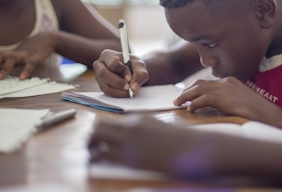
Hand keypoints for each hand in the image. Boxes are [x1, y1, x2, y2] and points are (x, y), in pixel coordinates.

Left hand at [0, 32, 55, 79]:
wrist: (47, 38)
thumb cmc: (30, 51)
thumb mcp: (16, 57)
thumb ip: (5, 65)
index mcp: (8, 55)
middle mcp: (14, 54)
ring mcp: (25, 55)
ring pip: (13, 59)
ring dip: (5, 68)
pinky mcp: (36, 57)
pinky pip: (30, 64)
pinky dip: (26, 71)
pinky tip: (22, 78)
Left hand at [88, 115, 218, 174]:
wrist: (190, 148)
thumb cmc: (178, 142)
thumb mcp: (158, 129)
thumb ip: (142, 130)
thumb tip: (130, 137)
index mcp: (137, 119)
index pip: (110, 121)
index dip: (102, 131)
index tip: (99, 138)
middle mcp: (129, 127)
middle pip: (99, 127)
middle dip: (92, 136)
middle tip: (91, 146)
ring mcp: (128, 140)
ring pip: (95, 138)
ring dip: (90, 145)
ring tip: (91, 154)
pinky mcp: (129, 157)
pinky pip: (102, 154)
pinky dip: (95, 158)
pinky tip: (96, 162)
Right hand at [93, 49, 148, 96]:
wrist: (132, 71)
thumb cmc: (134, 65)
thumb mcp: (140, 66)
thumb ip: (140, 74)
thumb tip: (134, 88)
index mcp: (107, 55)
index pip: (112, 63)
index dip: (122, 71)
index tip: (130, 77)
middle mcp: (99, 65)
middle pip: (103, 74)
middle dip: (118, 82)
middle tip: (129, 87)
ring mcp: (99, 77)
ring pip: (106, 87)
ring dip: (120, 91)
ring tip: (130, 90)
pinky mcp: (102, 86)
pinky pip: (108, 93)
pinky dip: (119, 94)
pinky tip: (126, 92)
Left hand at [173, 76, 281, 133]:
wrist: (269, 115)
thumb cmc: (257, 111)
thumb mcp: (239, 101)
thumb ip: (227, 99)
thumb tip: (214, 106)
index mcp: (229, 81)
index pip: (206, 82)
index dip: (194, 88)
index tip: (186, 95)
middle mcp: (226, 82)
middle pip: (200, 84)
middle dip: (186, 91)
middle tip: (177, 100)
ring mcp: (225, 90)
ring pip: (199, 90)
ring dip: (186, 96)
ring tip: (177, 104)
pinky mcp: (225, 99)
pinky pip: (204, 99)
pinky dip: (194, 104)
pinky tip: (189, 109)